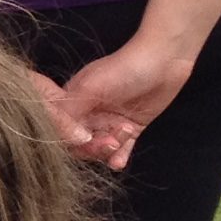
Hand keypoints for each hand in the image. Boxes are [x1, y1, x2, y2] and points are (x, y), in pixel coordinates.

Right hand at [52, 29, 201, 171]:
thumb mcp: (91, 87)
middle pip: (82, 143)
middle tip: (111, 141)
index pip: (63, 129)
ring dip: (110, 150)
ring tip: (125, 133)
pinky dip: (120, 157)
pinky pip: (122, 150)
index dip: (71, 139)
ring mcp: (110, 122)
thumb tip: (55, 134)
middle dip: (94, 147)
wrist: (165, 60)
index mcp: (74, 102)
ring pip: (101, 149)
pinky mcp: (131, 128)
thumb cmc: (124, 68)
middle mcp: (90, 114)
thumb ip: (70, 112)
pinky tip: (120, 161)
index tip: (86, 138)